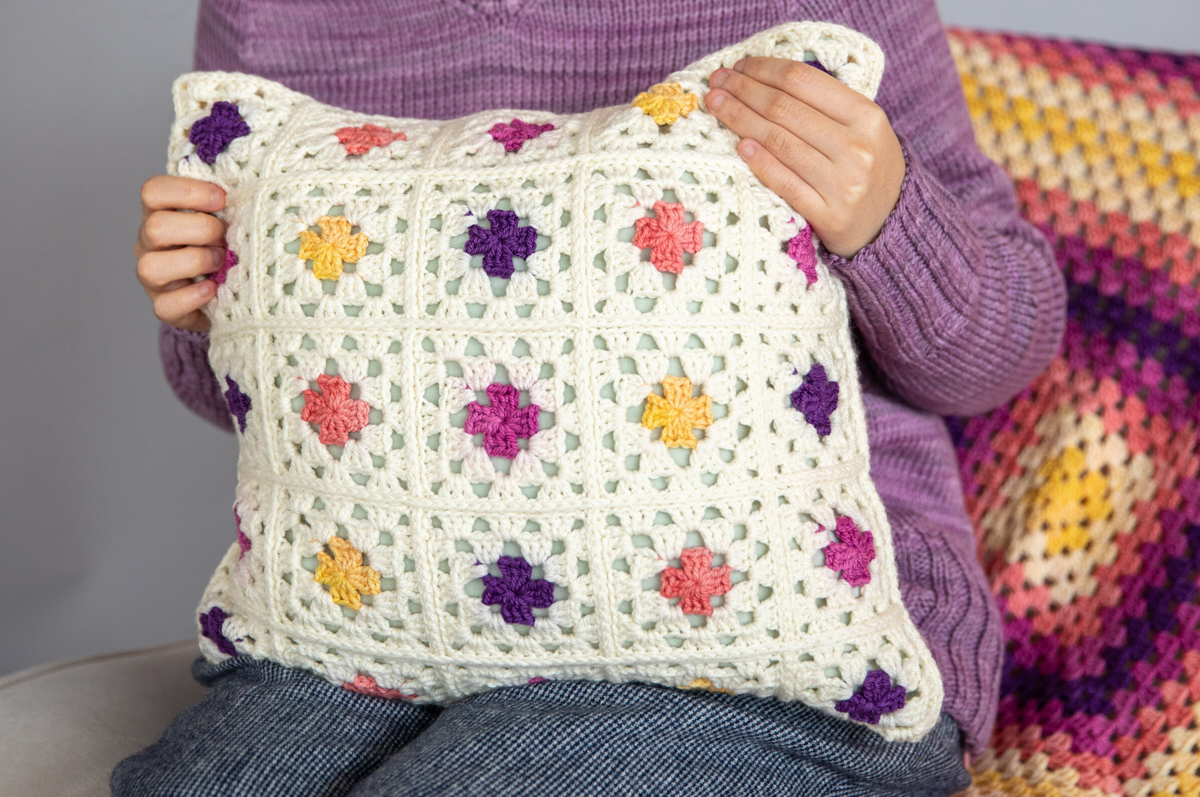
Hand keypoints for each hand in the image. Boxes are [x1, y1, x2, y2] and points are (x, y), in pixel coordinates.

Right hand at [135, 175, 226, 331]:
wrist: (228, 290)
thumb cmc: (227, 245)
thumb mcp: (227, 218)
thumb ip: (230, 201)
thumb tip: (256, 181)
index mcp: (162, 213)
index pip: (153, 191)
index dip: (188, 192)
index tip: (222, 199)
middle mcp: (150, 243)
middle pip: (155, 227)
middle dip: (200, 230)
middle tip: (225, 238)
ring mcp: (153, 277)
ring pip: (151, 267)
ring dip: (195, 262)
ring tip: (221, 262)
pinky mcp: (164, 306)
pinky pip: (166, 305)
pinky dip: (193, 297)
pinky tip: (214, 289)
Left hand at [706, 58, 904, 258]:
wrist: (891, 222)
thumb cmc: (867, 166)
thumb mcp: (862, 127)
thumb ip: (825, 104)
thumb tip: (766, 77)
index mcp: (866, 116)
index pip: (803, 81)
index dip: (764, 70)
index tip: (739, 66)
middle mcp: (857, 147)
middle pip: (785, 109)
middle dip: (744, 91)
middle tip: (717, 82)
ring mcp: (844, 184)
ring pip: (779, 142)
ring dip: (741, 120)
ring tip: (717, 106)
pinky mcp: (829, 216)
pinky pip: (785, 183)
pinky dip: (760, 162)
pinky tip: (739, 146)